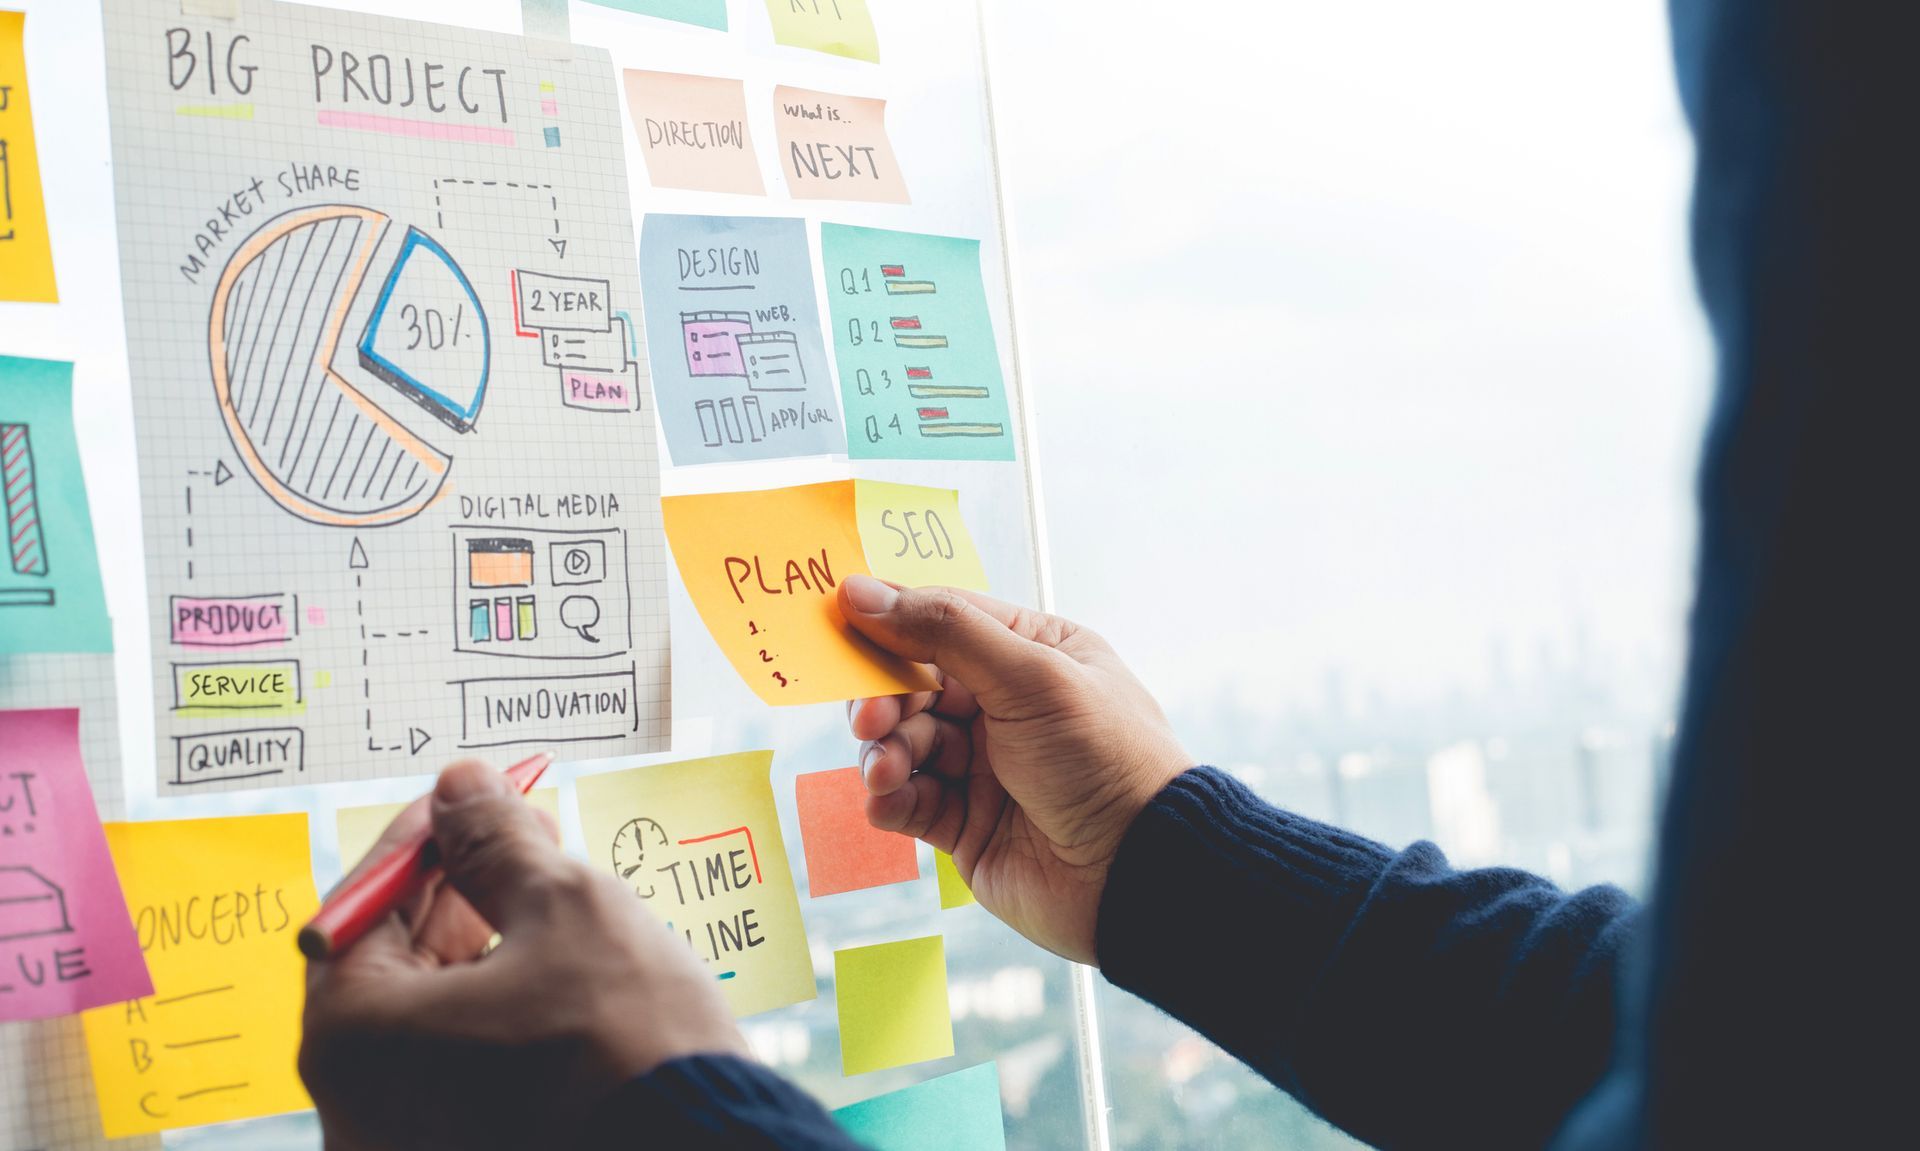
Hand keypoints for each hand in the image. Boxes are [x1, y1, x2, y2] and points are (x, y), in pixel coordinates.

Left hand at [300, 761, 747, 1150]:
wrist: (708, 1146)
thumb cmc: (624, 1039)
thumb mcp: (564, 908)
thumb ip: (495, 841)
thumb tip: (461, 785)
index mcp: (355, 1039)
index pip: (361, 908)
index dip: (422, 839)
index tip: (465, 797)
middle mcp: (358, 1105)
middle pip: (391, 965)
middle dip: (456, 889)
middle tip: (517, 830)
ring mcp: (410, 1138)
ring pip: (433, 1015)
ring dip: (482, 942)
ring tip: (549, 888)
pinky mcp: (466, 1149)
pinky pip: (462, 1064)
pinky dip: (498, 1006)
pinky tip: (553, 961)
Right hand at [840, 575, 1190, 964]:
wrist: (1139, 873)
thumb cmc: (1103, 759)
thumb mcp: (1031, 677)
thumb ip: (945, 631)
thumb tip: (862, 592)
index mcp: (1033, 654)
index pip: (946, 619)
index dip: (890, 618)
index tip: (839, 620)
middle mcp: (1005, 705)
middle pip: (913, 684)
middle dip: (884, 698)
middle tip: (871, 717)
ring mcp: (984, 766)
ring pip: (903, 743)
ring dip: (885, 752)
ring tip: (888, 771)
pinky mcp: (966, 824)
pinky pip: (908, 801)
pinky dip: (889, 799)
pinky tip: (889, 801)